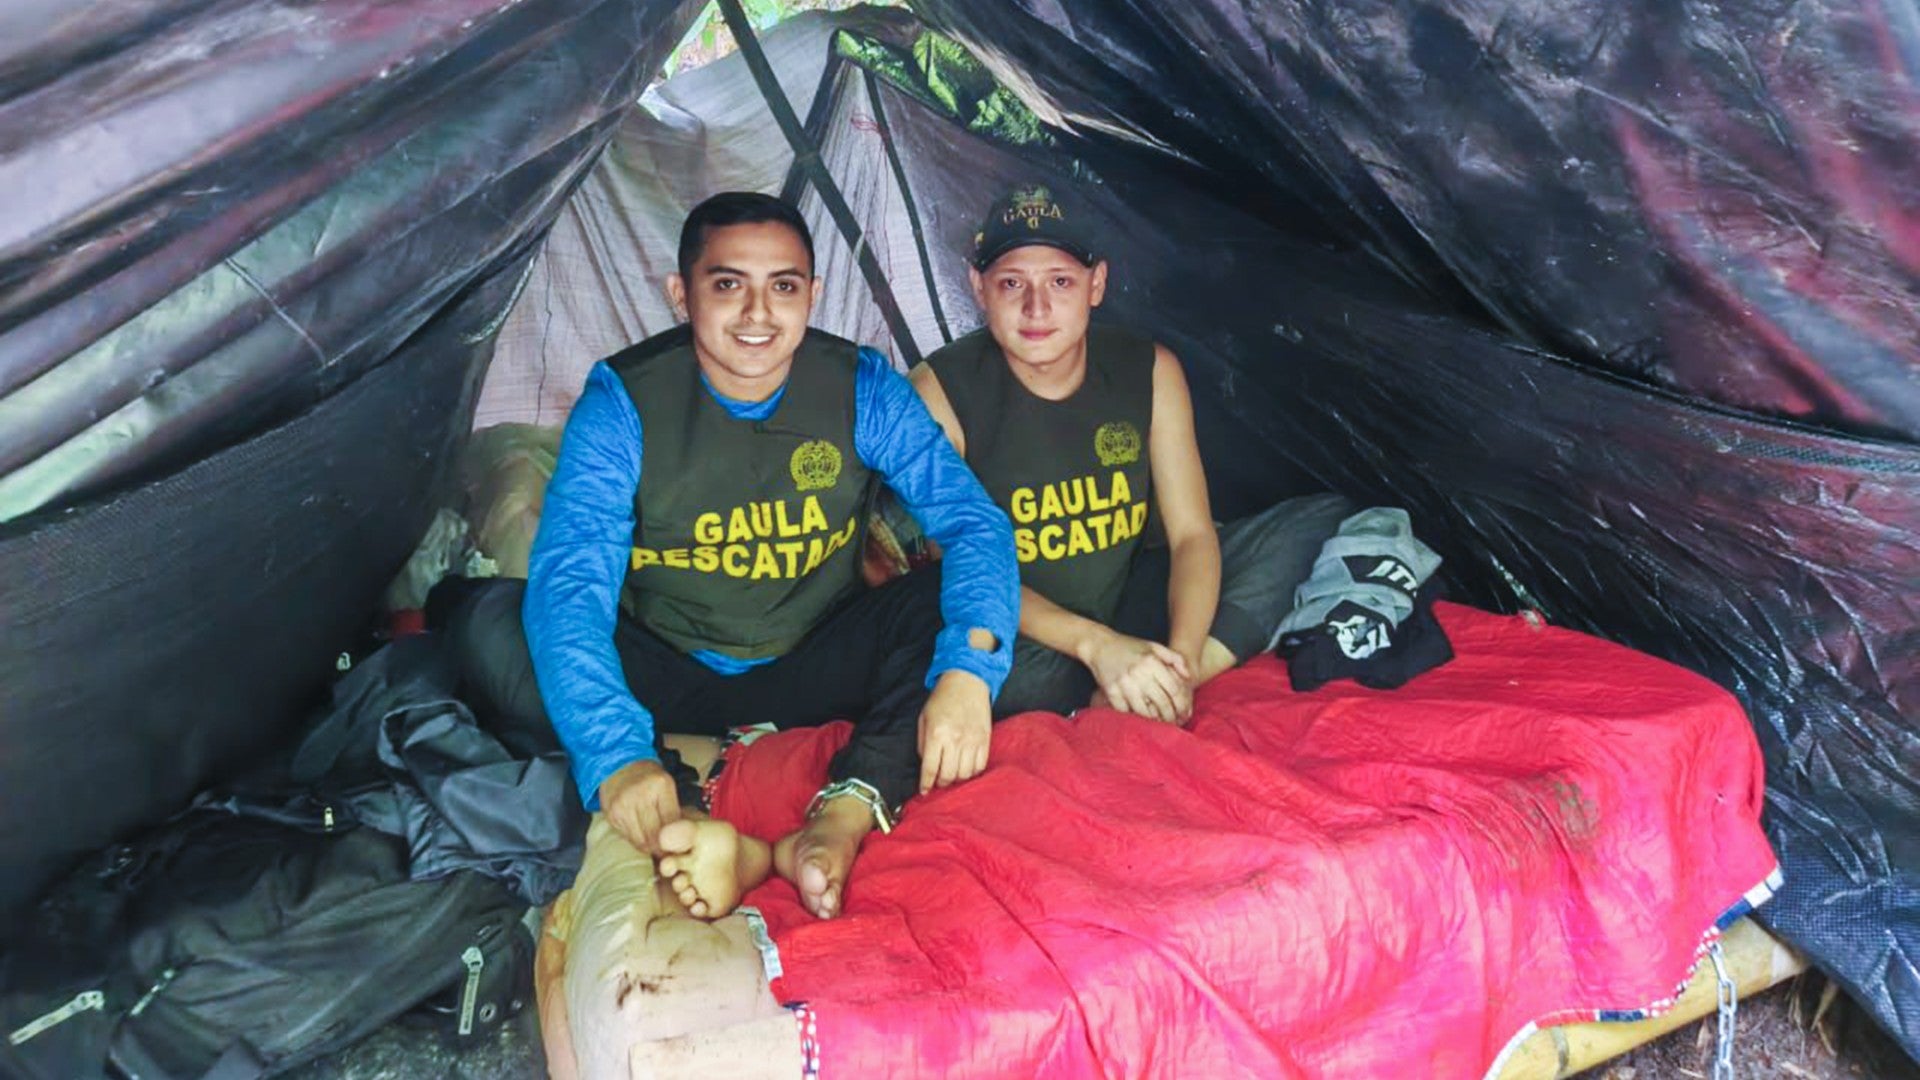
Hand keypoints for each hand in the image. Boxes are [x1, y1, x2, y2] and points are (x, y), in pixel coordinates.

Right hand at [598, 758, 681, 853]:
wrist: (619, 766)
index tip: (679, 848)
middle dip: (662, 849)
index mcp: (661, 786)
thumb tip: (681, 839)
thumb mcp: (667, 786)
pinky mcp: (612, 815)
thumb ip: (674, 811)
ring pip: (640, 841)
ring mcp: (623, 806)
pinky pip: (627, 837)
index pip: (671, 823)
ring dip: (649, 847)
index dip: (676, 839)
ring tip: (655, 847)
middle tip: (667, 853)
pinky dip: (636, 840)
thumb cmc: (648, 778)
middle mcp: (640, 795)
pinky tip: (641, 836)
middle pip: (655, 836)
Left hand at [918, 670, 991, 792]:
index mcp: (936, 734)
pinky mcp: (985, 740)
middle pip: (948, 776)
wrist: (967, 682)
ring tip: (952, 774)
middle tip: (938, 782)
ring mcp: (972, 741)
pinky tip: (965, 768)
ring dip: (956, 779)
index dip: (926, 784)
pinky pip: (980, 766)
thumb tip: (926, 766)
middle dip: (941, 784)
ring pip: (965, 774)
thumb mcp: (924, 718)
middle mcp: (955, 739)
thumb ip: (922, 744)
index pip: (930, 768)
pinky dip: (972, 772)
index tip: (924, 791)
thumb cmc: (942, 699)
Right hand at [1083, 630, 1192, 723]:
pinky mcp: (1111, 691)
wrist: (1099, 645)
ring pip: (1145, 711)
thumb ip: (1174, 658)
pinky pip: (1126, 711)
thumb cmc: (1129, 646)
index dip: (1182, 705)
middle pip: (1162, 703)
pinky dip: (1134, 718)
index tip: (1185, 714)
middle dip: (1171, 717)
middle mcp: (1139, 673)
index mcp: (1152, 662)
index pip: (1174, 689)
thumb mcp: (1153, 646)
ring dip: (1154, 721)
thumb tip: (1189, 676)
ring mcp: (1124, 683)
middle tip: (1175, 723)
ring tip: (1160, 724)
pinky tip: (1141, 721)